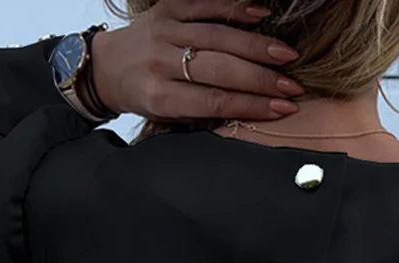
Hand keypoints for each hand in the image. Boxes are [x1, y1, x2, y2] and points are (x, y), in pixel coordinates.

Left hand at [87, 0, 304, 122]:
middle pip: (219, 68)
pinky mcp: (166, 8)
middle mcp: (159, 61)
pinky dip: (234, 8)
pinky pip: (204, 4)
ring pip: (217, 36)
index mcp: (160, 96)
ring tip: (286, 56)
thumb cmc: (145, 97)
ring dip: (256, 46)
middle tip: (292, 86)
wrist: (106, 67)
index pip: (215, 100)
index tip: (284, 108)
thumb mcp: (169, 116)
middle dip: (260, 78)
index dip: (253, 105)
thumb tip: (254, 109)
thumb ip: (205, 112)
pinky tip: (261, 12)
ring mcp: (163, 30)